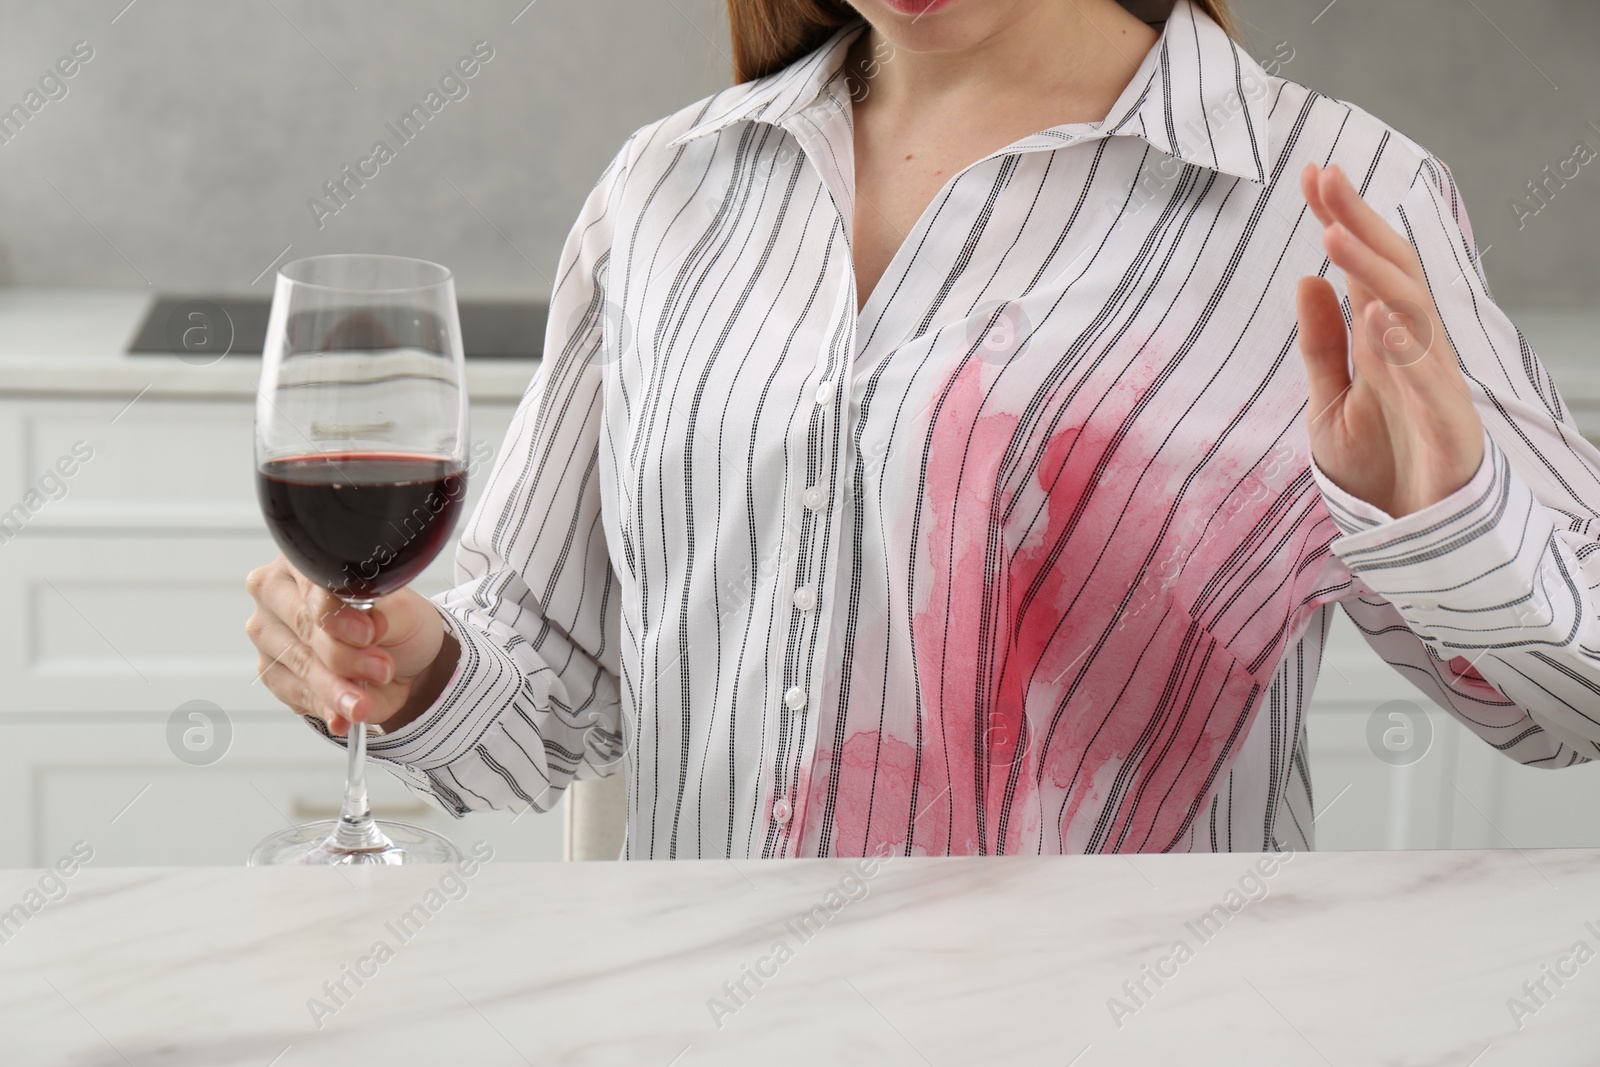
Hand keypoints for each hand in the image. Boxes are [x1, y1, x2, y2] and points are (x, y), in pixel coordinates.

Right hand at [244, 554, 457, 735]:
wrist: (401, 658)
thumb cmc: (397, 621)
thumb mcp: (405, 609)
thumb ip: (386, 612)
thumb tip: (370, 626)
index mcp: (305, 561)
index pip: (313, 585)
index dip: (339, 613)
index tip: (368, 633)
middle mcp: (276, 592)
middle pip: (303, 626)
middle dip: (343, 656)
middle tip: (381, 670)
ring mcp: (269, 633)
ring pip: (298, 664)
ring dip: (334, 689)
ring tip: (363, 704)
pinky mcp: (272, 672)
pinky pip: (295, 693)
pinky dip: (325, 707)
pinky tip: (344, 717)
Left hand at [1295, 162, 1484, 517]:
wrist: (1416, 534)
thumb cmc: (1382, 466)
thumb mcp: (1331, 403)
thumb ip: (1322, 345)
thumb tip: (1305, 281)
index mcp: (1386, 339)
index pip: (1365, 266)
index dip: (1342, 219)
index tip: (1310, 174)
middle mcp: (1413, 349)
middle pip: (1390, 272)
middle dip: (1358, 222)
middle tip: (1324, 176)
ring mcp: (1434, 382)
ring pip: (1409, 312)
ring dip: (1372, 271)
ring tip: (1334, 232)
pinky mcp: (1448, 423)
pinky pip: (1426, 378)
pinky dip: (1404, 345)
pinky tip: (1378, 314)